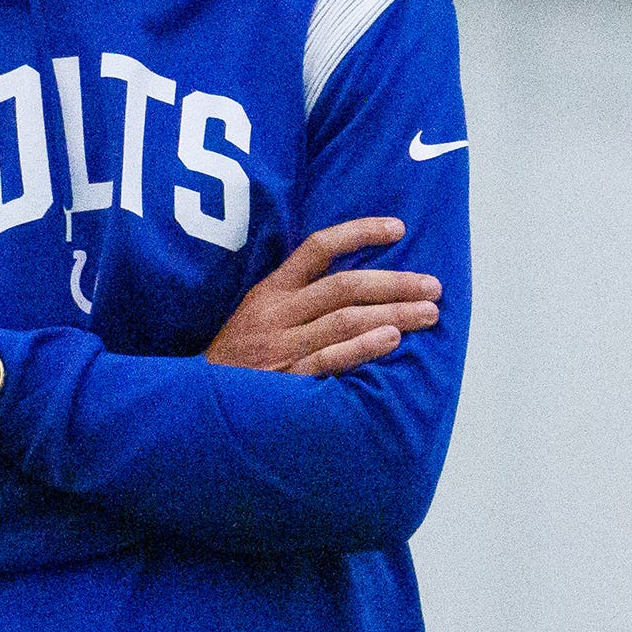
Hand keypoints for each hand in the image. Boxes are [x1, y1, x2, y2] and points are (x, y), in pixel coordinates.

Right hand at [207, 219, 440, 375]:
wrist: (198, 403)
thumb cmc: (240, 356)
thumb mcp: (258, 313)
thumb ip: (297, 294)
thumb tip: (358, 282)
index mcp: (272, 290)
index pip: (318, 247)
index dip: (359, 232)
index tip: (399, 228)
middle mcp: (278, 313)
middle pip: (344, 286)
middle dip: (394, 283)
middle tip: (433, 286)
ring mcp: (282, 346)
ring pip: (345, 320)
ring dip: (393, 314)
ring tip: (428, 314)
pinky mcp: (286, 379)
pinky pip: (330, 359)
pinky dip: (362, 348)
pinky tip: (392, 341)